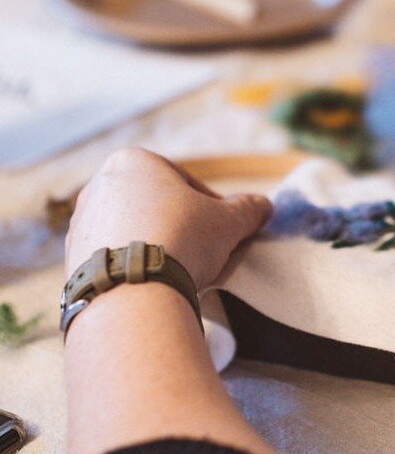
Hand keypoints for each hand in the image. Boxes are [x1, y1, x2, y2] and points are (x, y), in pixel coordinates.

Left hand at [65, 148, 271, 290]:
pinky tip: (155, 285)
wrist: (131, 291)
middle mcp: (99, 185)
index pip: (184, 182)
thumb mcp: (229, 222)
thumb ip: (248, 209)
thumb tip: (264, 206)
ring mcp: (81, 224)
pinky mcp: (72, 259)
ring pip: (134, 232)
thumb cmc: (183, 241)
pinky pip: (115, 258)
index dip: (211, 207)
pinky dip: (136, 268)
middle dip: (182, 227)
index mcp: (134, 162)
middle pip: (157, 206)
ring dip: (159, 247)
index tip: (224, 231)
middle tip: (204, 252)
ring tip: (180, 272)